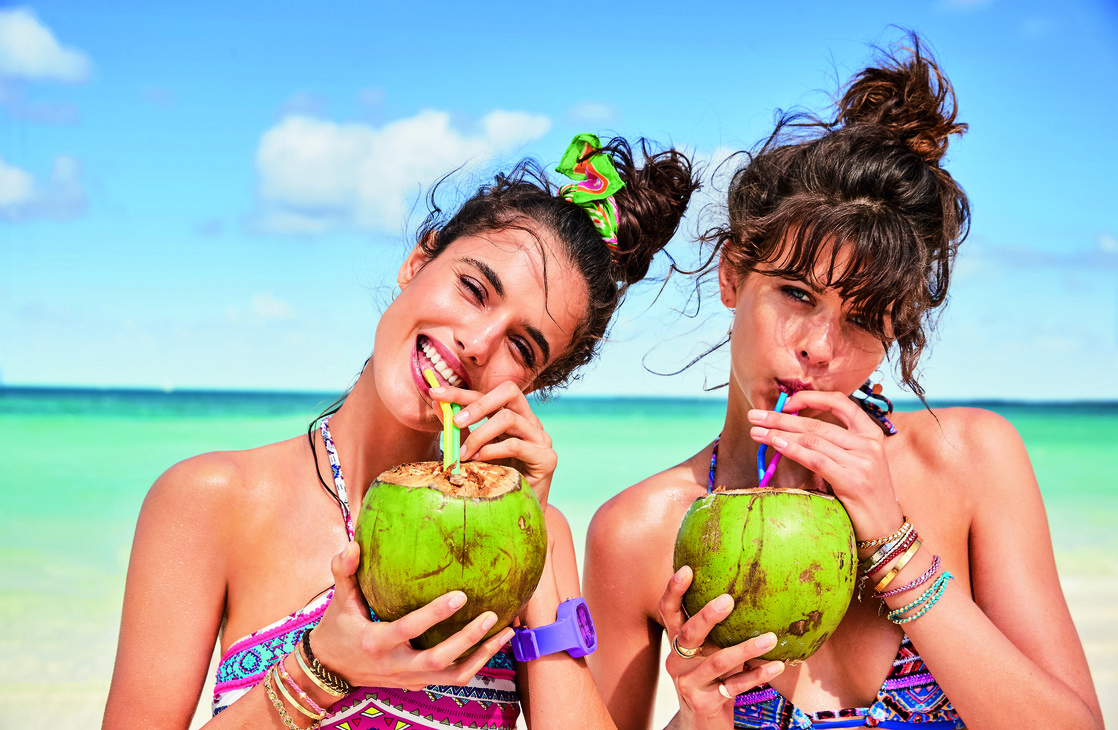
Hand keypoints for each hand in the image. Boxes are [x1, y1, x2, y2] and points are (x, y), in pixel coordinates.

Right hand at [311, 542, 514, 691]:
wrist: (332, 670)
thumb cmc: (338, 629)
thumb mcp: (339, 601)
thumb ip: (344, 571)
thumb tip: (353, 544)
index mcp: (376, 642)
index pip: (409, 629)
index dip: (435, 614)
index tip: (460, 595)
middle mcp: (396, 665)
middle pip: (438, 660)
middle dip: (467, 640)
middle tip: (491, 615)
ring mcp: (410, 677)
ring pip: (453, 676)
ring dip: (482, 656)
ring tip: (505, 631)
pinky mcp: (420, 682)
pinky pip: (454, 677)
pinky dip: (478, 662)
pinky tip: (495, 642)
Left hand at [429, 380, 555, 507]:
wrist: (520, 510)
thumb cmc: (497, 478)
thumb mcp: (474, 448)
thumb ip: (460, 428)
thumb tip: (437, 404)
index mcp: (515, 415)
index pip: (490, 394)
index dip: (463, 392)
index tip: (437, 393)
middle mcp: (531, 422)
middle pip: (509, 392)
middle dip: (477, 403)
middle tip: (455, 420)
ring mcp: (541, 438)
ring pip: (509, 418)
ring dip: (479, 435)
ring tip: (464, 454)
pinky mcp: (547, 458)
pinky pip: (516, 445)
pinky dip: (492, 451)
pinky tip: (479, 461)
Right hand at [659, 566, 783, 729]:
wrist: (702, 721)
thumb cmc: (711, 676)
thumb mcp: (707, 651)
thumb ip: (717, 628)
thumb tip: (746, 588)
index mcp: (676, 642)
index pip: (668, 611)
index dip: (674, 590)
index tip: (687, 569)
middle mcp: (677, 660)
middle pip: (689, 634)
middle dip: (707, 616)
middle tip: (728, 599)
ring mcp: (689, 683)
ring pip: (718, 661)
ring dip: (747, 649)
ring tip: (771, 638)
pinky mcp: (704, 703)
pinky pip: (735, 686)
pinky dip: (757, 675)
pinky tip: (776, 666)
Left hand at [747, 390, 903, 540]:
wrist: (886, 530)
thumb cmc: (866, 497)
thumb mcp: (858, 464)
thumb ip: (836, 446)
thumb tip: (793, 431)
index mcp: (871, 434)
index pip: (840, 403)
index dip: (811, 398)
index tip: (785, 402)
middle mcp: (869, 444)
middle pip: (817, 424)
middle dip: (781, 418)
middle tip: (755, 416)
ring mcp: (862, 462)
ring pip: (812, 440)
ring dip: (779, 434)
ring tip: (756, 432)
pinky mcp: (852, 481)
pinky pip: (816, 460)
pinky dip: (793, 450)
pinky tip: (775, 444)